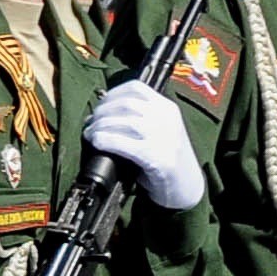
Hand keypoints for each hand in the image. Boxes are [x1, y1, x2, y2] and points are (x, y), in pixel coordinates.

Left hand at [85, 79, 205, 213]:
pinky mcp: (157, 157)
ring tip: (90, 134)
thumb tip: (102, 115)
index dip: (112, 94)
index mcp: (167, 108)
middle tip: (90, 123)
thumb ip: (139, 119)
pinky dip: (105, 140)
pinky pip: (123, 142)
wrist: (187, 187)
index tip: (100, 104)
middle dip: (101, 111)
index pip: (136, 88)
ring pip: (123, 120)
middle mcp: (166, 118)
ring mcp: (163, 137)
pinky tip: (97, 143)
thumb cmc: (167, 160)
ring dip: (99, 126)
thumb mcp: (160, 131)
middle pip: (125, 103)